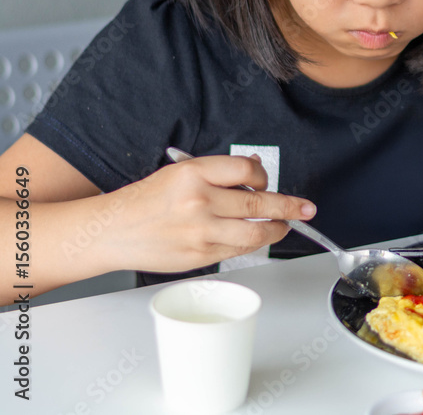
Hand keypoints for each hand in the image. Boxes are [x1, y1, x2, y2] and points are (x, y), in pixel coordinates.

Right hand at [101, 155, 315, 272]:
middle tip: (307, 208)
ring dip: (277, 229)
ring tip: (284, 225)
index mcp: (194, 174)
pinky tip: (257, 237)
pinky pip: (239, 250)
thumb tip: (255, 173)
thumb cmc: (147, 200)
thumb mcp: (180, 173)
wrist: (112, 231)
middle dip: (290, 207)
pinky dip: (253, 244)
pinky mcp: (200, 256)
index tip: (267, 182)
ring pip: (256, 233)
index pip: (247, 170)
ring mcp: (201, 232)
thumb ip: (218, 174)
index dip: (263, 176)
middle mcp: (199, 201)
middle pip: (260, 203)